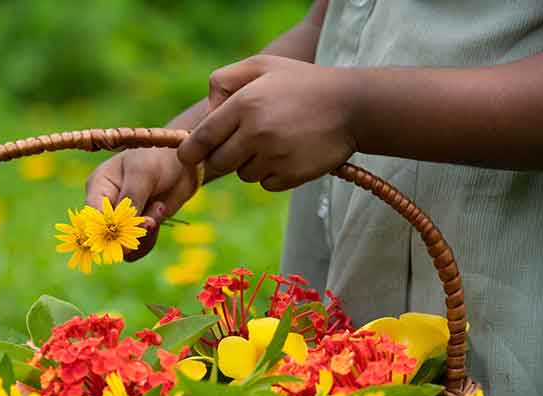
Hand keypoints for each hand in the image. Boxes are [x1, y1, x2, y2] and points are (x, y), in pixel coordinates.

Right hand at [84, 147, 199, 260]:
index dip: (104, 230)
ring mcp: (121, 220)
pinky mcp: (136, 229)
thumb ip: (131, 199)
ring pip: (122, 246)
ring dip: (144, 234)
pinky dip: (150, 238)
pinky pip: (138, 247)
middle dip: (129, 233)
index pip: (92, 216)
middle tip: (151, 219)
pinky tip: (161, 212)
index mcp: (98, 187)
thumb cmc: (157, 157)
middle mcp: (105, 206)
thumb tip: (121, 228)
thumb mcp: (142, 174)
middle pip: (106, 236)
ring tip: (159, 207)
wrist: (182, 161)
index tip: (125, 233)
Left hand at [178, 55, 358, 191]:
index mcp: (245, 104)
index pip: (201, 139)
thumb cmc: (302, 83)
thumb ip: (224, 79)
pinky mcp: (292, 175)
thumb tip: (206, 111)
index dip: (190, 152)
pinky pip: (266, 184)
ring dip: (251, 164)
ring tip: (274, 141)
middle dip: (224, 155)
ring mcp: (275, 156)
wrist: (353, 106)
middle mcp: (257, 132)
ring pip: (243, 175)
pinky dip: (272, 174)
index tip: (188, 156)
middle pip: (218, 162)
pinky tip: (288, 154)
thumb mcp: (263, 65)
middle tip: (243, 142)